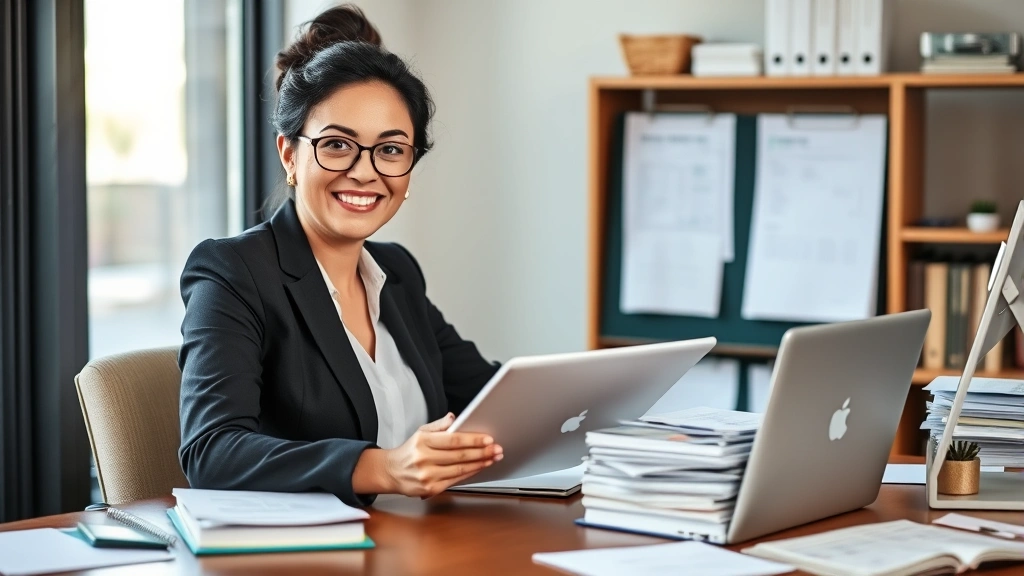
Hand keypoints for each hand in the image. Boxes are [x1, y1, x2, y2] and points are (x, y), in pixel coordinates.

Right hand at [384, 413, 502, 497]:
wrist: (391, 472)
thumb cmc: (409, 451)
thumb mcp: (420, 432)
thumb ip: (439, 426)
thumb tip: (454, 418)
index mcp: (423, 441)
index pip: (453, 440)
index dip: (473, 439)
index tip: (488, 439)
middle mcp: (424, 459)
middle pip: (459, 455)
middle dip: (482, 452)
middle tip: (497, 449)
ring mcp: (427, 475)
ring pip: (460, 469)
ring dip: (480, 464)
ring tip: (493, 458)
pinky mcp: (430, 488)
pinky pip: (455, 480)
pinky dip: (470, 474)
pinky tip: (479, 468)